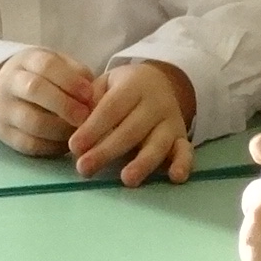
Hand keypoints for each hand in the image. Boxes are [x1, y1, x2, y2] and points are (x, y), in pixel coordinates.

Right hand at [0, 48, 96, 157]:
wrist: (10, 91)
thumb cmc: (46, 78)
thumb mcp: (61, 66)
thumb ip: (79, 76)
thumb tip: (94, 96)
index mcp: (26, 61)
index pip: (46, 66)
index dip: (69, 80)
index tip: (89, 93)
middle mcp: (10, 83)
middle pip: (34, 90)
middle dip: (64, 105)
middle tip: (85, 116)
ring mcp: (4, 110)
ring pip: (32, 121)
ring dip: (61, 129)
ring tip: (80, 132)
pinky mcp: (6, 135)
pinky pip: (30, 144)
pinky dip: (53, 146)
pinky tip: (68, 142)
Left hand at [69, 60, 195, 185]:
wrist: (158, 82)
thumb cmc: (121, 89)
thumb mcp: (104, 85)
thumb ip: (90, 102)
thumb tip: (74, 125)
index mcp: (133, 85)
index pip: (111, 108)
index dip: (93, 128)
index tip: (74, 147)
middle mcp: (155, 102)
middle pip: (131, 130)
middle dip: (107, 151)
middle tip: (84, 168)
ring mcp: (171, 121)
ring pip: (158, 143)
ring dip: (143, 163)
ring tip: (126, 179)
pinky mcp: (182, 137)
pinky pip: (186, 151)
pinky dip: (183, 164)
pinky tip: (175, 177)